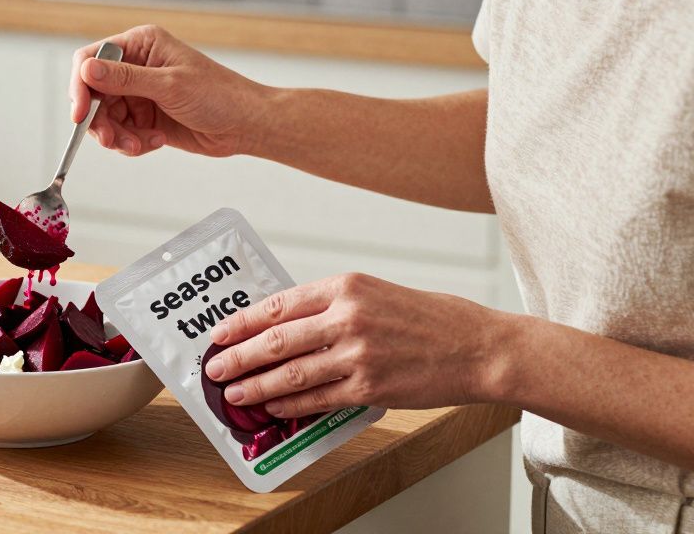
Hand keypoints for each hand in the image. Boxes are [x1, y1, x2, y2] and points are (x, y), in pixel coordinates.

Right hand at [69, 25, 267, 157]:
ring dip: (118, 136)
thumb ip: (125, 79)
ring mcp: (139, 93)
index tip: (80, 114)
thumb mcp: (169, 85)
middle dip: (100, 120)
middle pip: (93, 94)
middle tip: (112, 140)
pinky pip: (121, 133)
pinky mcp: (144, 118)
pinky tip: (154, 142)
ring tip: (139, 145)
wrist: (245, 125)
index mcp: (141, 45)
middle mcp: (136, 66)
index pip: (91, 59)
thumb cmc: (219, 96)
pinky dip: (132, 143)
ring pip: (105, 118)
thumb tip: (87, 70)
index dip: (80, 86)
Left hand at [204, 273, 508, 417]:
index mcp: (346, 286)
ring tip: (235, 393)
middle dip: (238, 357)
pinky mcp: (370, 388)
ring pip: (291, 374)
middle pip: (276, 340)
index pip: (279, 304)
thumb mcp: (376, 293)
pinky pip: (317, 400)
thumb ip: (332, 306)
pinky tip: (273, 408)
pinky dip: (290, 406)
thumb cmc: (432, 319)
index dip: (242, 322)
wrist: (479, 348)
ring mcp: (358, 355)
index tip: (219, 333)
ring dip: (257, 387)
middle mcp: (348, 317)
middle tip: (215, 369)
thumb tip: (284, 325)